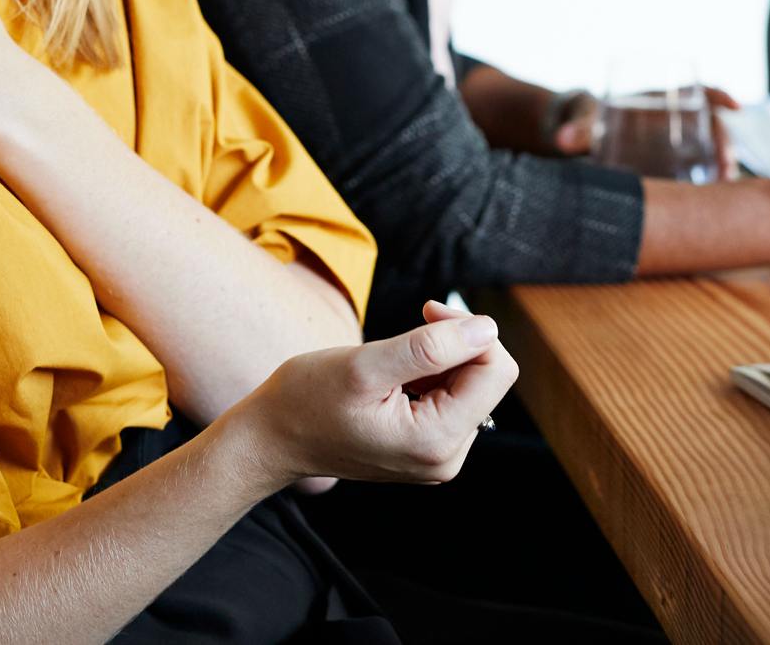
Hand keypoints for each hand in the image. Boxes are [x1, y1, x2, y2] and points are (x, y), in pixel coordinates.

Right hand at [228, 300, 517, 494]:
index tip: (427, 312)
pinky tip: (395, 377)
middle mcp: (446, 458)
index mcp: (435, 441)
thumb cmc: (307, 400)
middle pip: (487, 379)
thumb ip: (430, 347)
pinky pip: (452, 399)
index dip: (468, 330)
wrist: (273, 437)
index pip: (496, 371)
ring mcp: (438, 457)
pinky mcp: (428, 449)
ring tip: (393, 360)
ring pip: (470, 386)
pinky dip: (430, 375)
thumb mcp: (365, 365)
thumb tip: (486, 328)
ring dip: (440, 359)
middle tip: (413, 323)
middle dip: (455, 343)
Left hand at [557, 86, 742, 178]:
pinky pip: (702, 176)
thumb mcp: (588, 122)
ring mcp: (683, 146)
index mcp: (664, 101)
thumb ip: (578, 129)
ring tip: (722, 193)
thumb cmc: (591, 120)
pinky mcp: (679, 169)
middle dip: (726, 147)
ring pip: (714, 155)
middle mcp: (681, 121)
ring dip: (724, 172)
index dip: (720, 96)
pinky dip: (711, 189)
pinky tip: (713, 211)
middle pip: (715, 128)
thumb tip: (561, 140)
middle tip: (725, 172)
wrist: (585, 138)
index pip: (701, 92)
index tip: (736, 107)